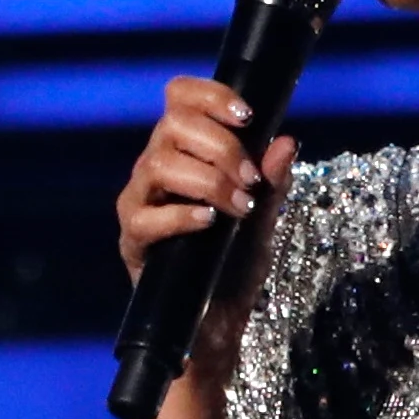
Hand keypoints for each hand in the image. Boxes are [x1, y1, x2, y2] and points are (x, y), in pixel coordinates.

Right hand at [114, 82, 299, 372]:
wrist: (218, 323)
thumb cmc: (237, 264)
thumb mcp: (264, 218)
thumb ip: (273, 181)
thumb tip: (287, 141)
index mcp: (184, 150)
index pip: (180, 98)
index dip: (210, 95)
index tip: (248, 117)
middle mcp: (155, 168)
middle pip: (172, 125)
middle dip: (221, 146)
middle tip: (250, 179)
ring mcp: (139, 201)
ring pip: (159, 164)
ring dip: (208, 181)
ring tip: (238, 206)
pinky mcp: (132, 239)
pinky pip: (145, 216)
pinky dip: (182, 215)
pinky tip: (210, 223)